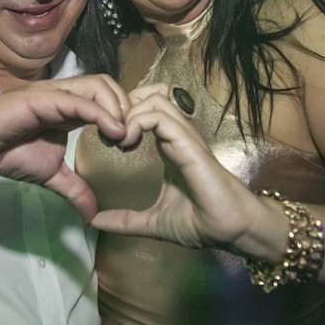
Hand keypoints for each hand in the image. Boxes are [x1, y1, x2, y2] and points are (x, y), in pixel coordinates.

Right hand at [0, 75, 129, 222]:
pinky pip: (77, 101)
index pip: (107, 98)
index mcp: (68, 108)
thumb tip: (92, 214)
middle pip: (107, 84)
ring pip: (97, 86)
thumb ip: (74, 188)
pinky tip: (113, 131)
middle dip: (127, 107)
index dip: (125, 114)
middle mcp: (64, 95)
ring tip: (124, 135)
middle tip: (133, 137)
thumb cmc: (6, 152)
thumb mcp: (50, 175)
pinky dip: (100, 113)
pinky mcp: (41, 98)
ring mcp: (53, 93)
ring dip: (118, 107)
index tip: (133, 142)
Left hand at [90, 84, 286, 259]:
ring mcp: (184, 137)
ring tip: (119, 139)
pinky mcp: (188, 144)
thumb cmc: (201, 222)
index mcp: (169, 146)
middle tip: (111, 133)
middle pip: (149, 94)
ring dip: (130, 114)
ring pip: (154, 99)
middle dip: (124, 106)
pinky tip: (127, 143)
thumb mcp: (153, 221)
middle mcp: (177, 136)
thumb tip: (94, 221)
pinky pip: (160, 117)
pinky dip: (138, 122)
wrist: (230, 230)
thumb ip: (124, 220)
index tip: (109, 139)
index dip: (123, 116)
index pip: (145, 110)